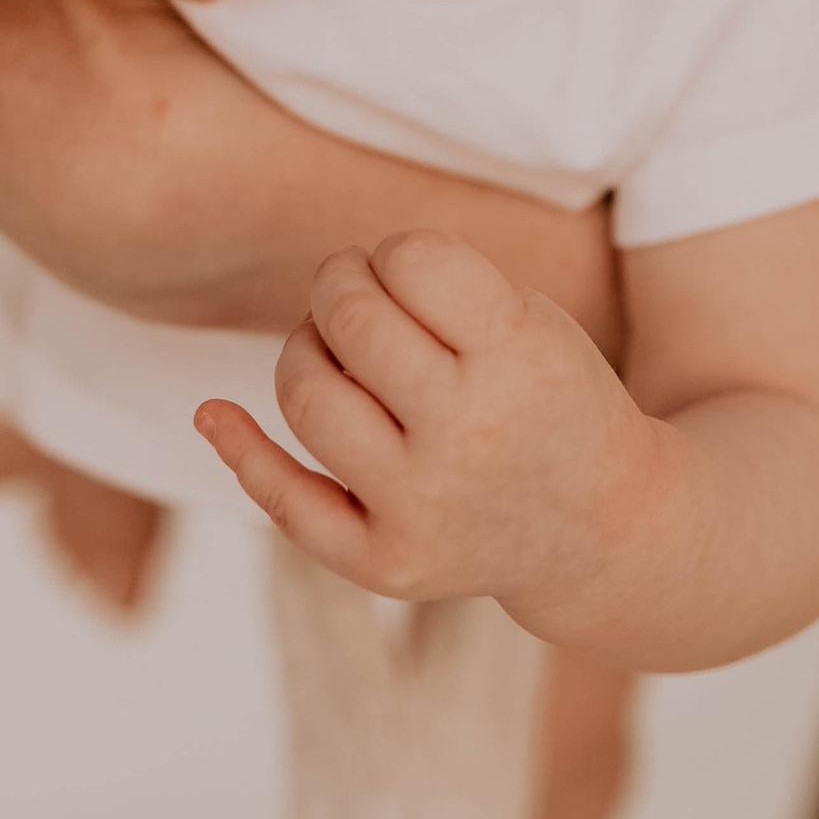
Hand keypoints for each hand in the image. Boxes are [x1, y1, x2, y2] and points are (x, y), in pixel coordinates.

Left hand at [194, 231, 660, 612]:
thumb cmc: (552, 401)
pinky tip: (214, 414)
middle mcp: (470, 434)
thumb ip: (444, 289)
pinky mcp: (389, 564)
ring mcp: (424, 506)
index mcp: (521, 357)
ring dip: (305, 350)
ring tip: (334, 349)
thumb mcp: (535, 323)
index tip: (407, 272)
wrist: (604, 529)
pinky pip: (287, 504)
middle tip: (353, 289)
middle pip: (352, 319)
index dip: (396, 254)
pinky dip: (240, 452)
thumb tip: (323, 290)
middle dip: (339, 285)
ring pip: (308, 397)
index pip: (415, 261)